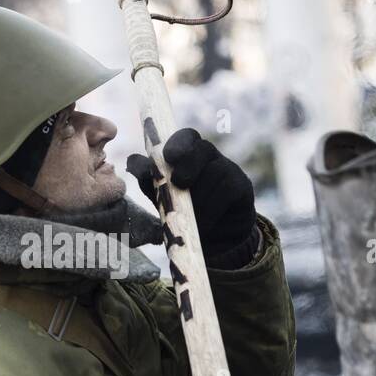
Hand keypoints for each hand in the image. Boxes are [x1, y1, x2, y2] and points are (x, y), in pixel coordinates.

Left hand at [126, 129, 258, 268]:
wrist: (216, 238)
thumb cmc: (185, 211)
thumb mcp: (163, 197)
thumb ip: (149, 180)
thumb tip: (132, 161)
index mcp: (189, 154)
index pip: (186, 137)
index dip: (178, 142)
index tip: (168, 157)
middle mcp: (210, 157)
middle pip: (203, 147)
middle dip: (189, 164)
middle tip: (179, 183)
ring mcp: (229, 169)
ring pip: (215, 172)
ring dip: (198, 196)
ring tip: (189, 216)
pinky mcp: (242, 186)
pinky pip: (226, 191)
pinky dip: (211, 209)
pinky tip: (203, 224)